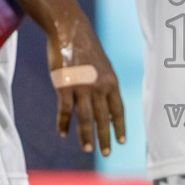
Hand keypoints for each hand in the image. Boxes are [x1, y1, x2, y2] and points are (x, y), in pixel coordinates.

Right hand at [48, 31, 126, 156]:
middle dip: (105, 138)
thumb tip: (106, 105)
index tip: (122, 141)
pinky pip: (65, 111)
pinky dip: (63, 124)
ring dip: (86, 136)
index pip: (118, 110)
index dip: (120, 127)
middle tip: (106, 153)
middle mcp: (99, 87)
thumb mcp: (103, 66)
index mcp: (111, 82)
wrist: (70, 31)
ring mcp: (81, 88)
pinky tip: (63, 133)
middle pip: (103, 118)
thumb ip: (105, 85)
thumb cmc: (86, 48)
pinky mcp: (64, 87)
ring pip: (85, 119)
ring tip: (88, 149)